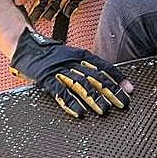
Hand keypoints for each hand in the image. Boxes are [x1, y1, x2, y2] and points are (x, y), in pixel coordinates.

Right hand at [9, 29, 131, 117]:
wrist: (26, 45)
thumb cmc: (51, 54)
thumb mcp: (72, 56)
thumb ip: (86, 66)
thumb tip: (105, 79)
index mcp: (81, 55)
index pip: (103, 66)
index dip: (117, 77)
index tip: (130, 89)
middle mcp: (73, 61)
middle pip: (96, 77)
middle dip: (111, 91)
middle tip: (123, 104)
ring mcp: (60, 70)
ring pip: (81, 85)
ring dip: (94, 99)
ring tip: (105, 111)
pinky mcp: (46, 78)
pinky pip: (60, 91)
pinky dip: (71, 102)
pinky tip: (79, 112)